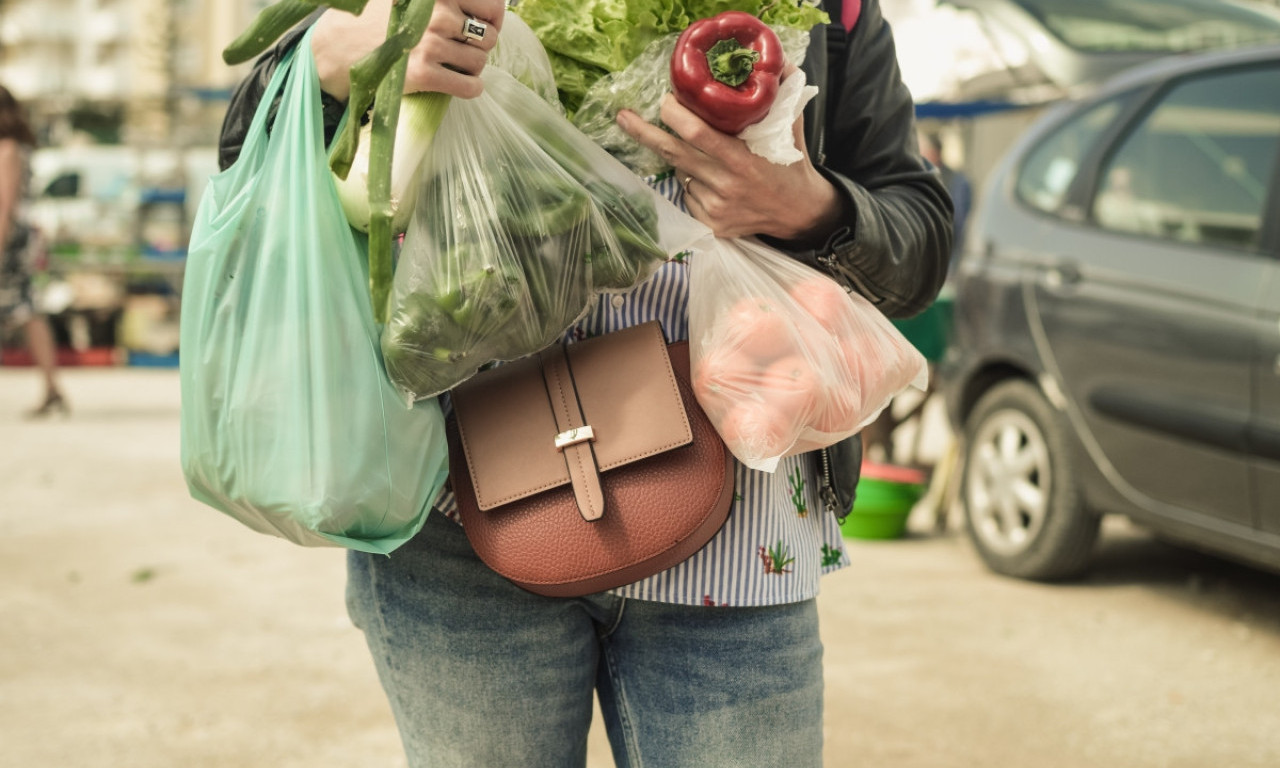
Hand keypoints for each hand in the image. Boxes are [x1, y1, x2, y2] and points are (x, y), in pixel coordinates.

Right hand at [312, 0, 505, 101]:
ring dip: (473, 67)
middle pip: (488, 35)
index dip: (494, 17)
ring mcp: (431, 44)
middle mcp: (436, 13)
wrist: (334, 48)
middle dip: (482, 44)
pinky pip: (469, 87)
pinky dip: (471, 88)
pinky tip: (461, 84)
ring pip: (480, 62)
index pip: (490, 3)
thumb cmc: (371, 17)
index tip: (486, 24)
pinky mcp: (424, 75)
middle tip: (466, 48)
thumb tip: (488, 6)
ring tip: (456, 65)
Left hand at [616, 87, 843, 241]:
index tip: (664, 100)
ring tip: (707, 158)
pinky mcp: (710, 225)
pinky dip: (692, 184)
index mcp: (742, 160)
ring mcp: (715, 208)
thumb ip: (782, 97)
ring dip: (682, 160)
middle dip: (644, 133)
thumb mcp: (790, 128)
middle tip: (624, 117)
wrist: (799, 213)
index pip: (697, 134)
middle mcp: (725, 185)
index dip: (674, 115)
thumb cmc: (791, 164)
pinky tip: (712, 183)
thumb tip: (777, 62)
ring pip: (680, 174)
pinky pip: (686, 195)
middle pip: (674, 154)